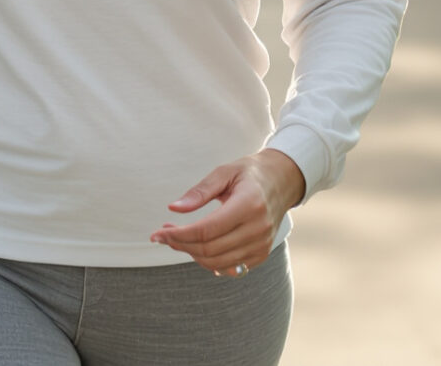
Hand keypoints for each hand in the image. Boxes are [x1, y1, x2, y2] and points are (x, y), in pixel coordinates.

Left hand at [148, 148, 305, 277]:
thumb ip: (199, 191)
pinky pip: (230, 268)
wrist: (282, 182)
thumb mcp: (225, 172)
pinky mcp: (262, 254)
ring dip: (191, 254)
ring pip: (217, 263)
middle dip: (180, 244)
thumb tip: (174, 208)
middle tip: (163, 234)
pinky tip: (198, 249)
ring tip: (177, 239)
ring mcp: (262, 245)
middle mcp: (258, 228)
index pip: (207, 230)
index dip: (178, 234)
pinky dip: (210, 262)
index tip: (158, 232)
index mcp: (249, 204)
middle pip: (209, 249)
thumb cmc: (249, 174)